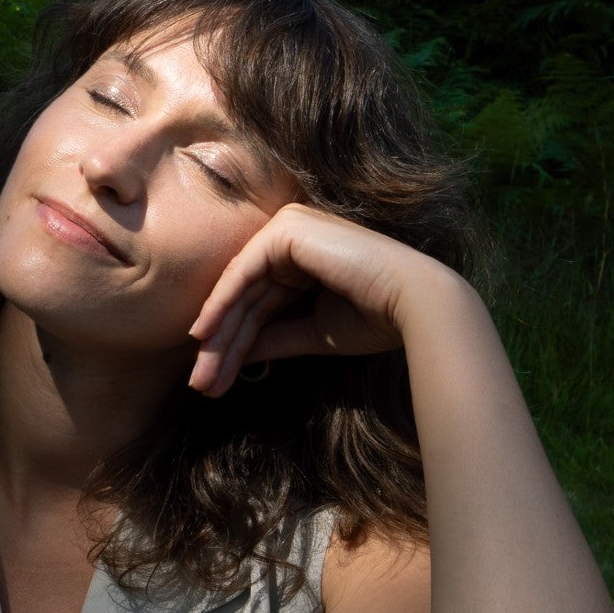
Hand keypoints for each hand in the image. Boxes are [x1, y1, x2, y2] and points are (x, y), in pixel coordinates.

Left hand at [188, 202, 450, 397]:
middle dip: (221, 345)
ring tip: (202, 377)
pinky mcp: (286, 229)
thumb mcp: (313, 332)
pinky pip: (243, 273)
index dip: (235, 342)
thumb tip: (236, 354)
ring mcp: (288, 227)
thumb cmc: (374, 318)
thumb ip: (273, 337)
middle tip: (201, 385)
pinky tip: (205, 337)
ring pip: (239, 289)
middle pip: (245, 298)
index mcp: (303, 255)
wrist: (412, 304)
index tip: (215, 380)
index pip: (258, 302)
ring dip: (218, 336)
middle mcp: (292, 234)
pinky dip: (222, 306)